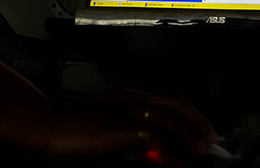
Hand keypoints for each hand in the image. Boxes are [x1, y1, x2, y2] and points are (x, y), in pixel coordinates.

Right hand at [40, 89, 218, 163]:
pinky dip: (169, 149)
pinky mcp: (119, 126)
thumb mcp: (107, 126)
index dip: (190, 114)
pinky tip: (175, 161)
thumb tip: (153, 148)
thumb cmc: (71, 129)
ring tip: (201, 149)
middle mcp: (131, 99)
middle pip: (175, 103)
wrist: (47, 125)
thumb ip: (130, 131)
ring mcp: (125, 111)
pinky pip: (152, 136)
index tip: (203, 130)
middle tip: (212, 139)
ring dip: (190, 133)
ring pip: (169, 117)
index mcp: (129, 97)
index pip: (169, 100)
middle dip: (198, 120)